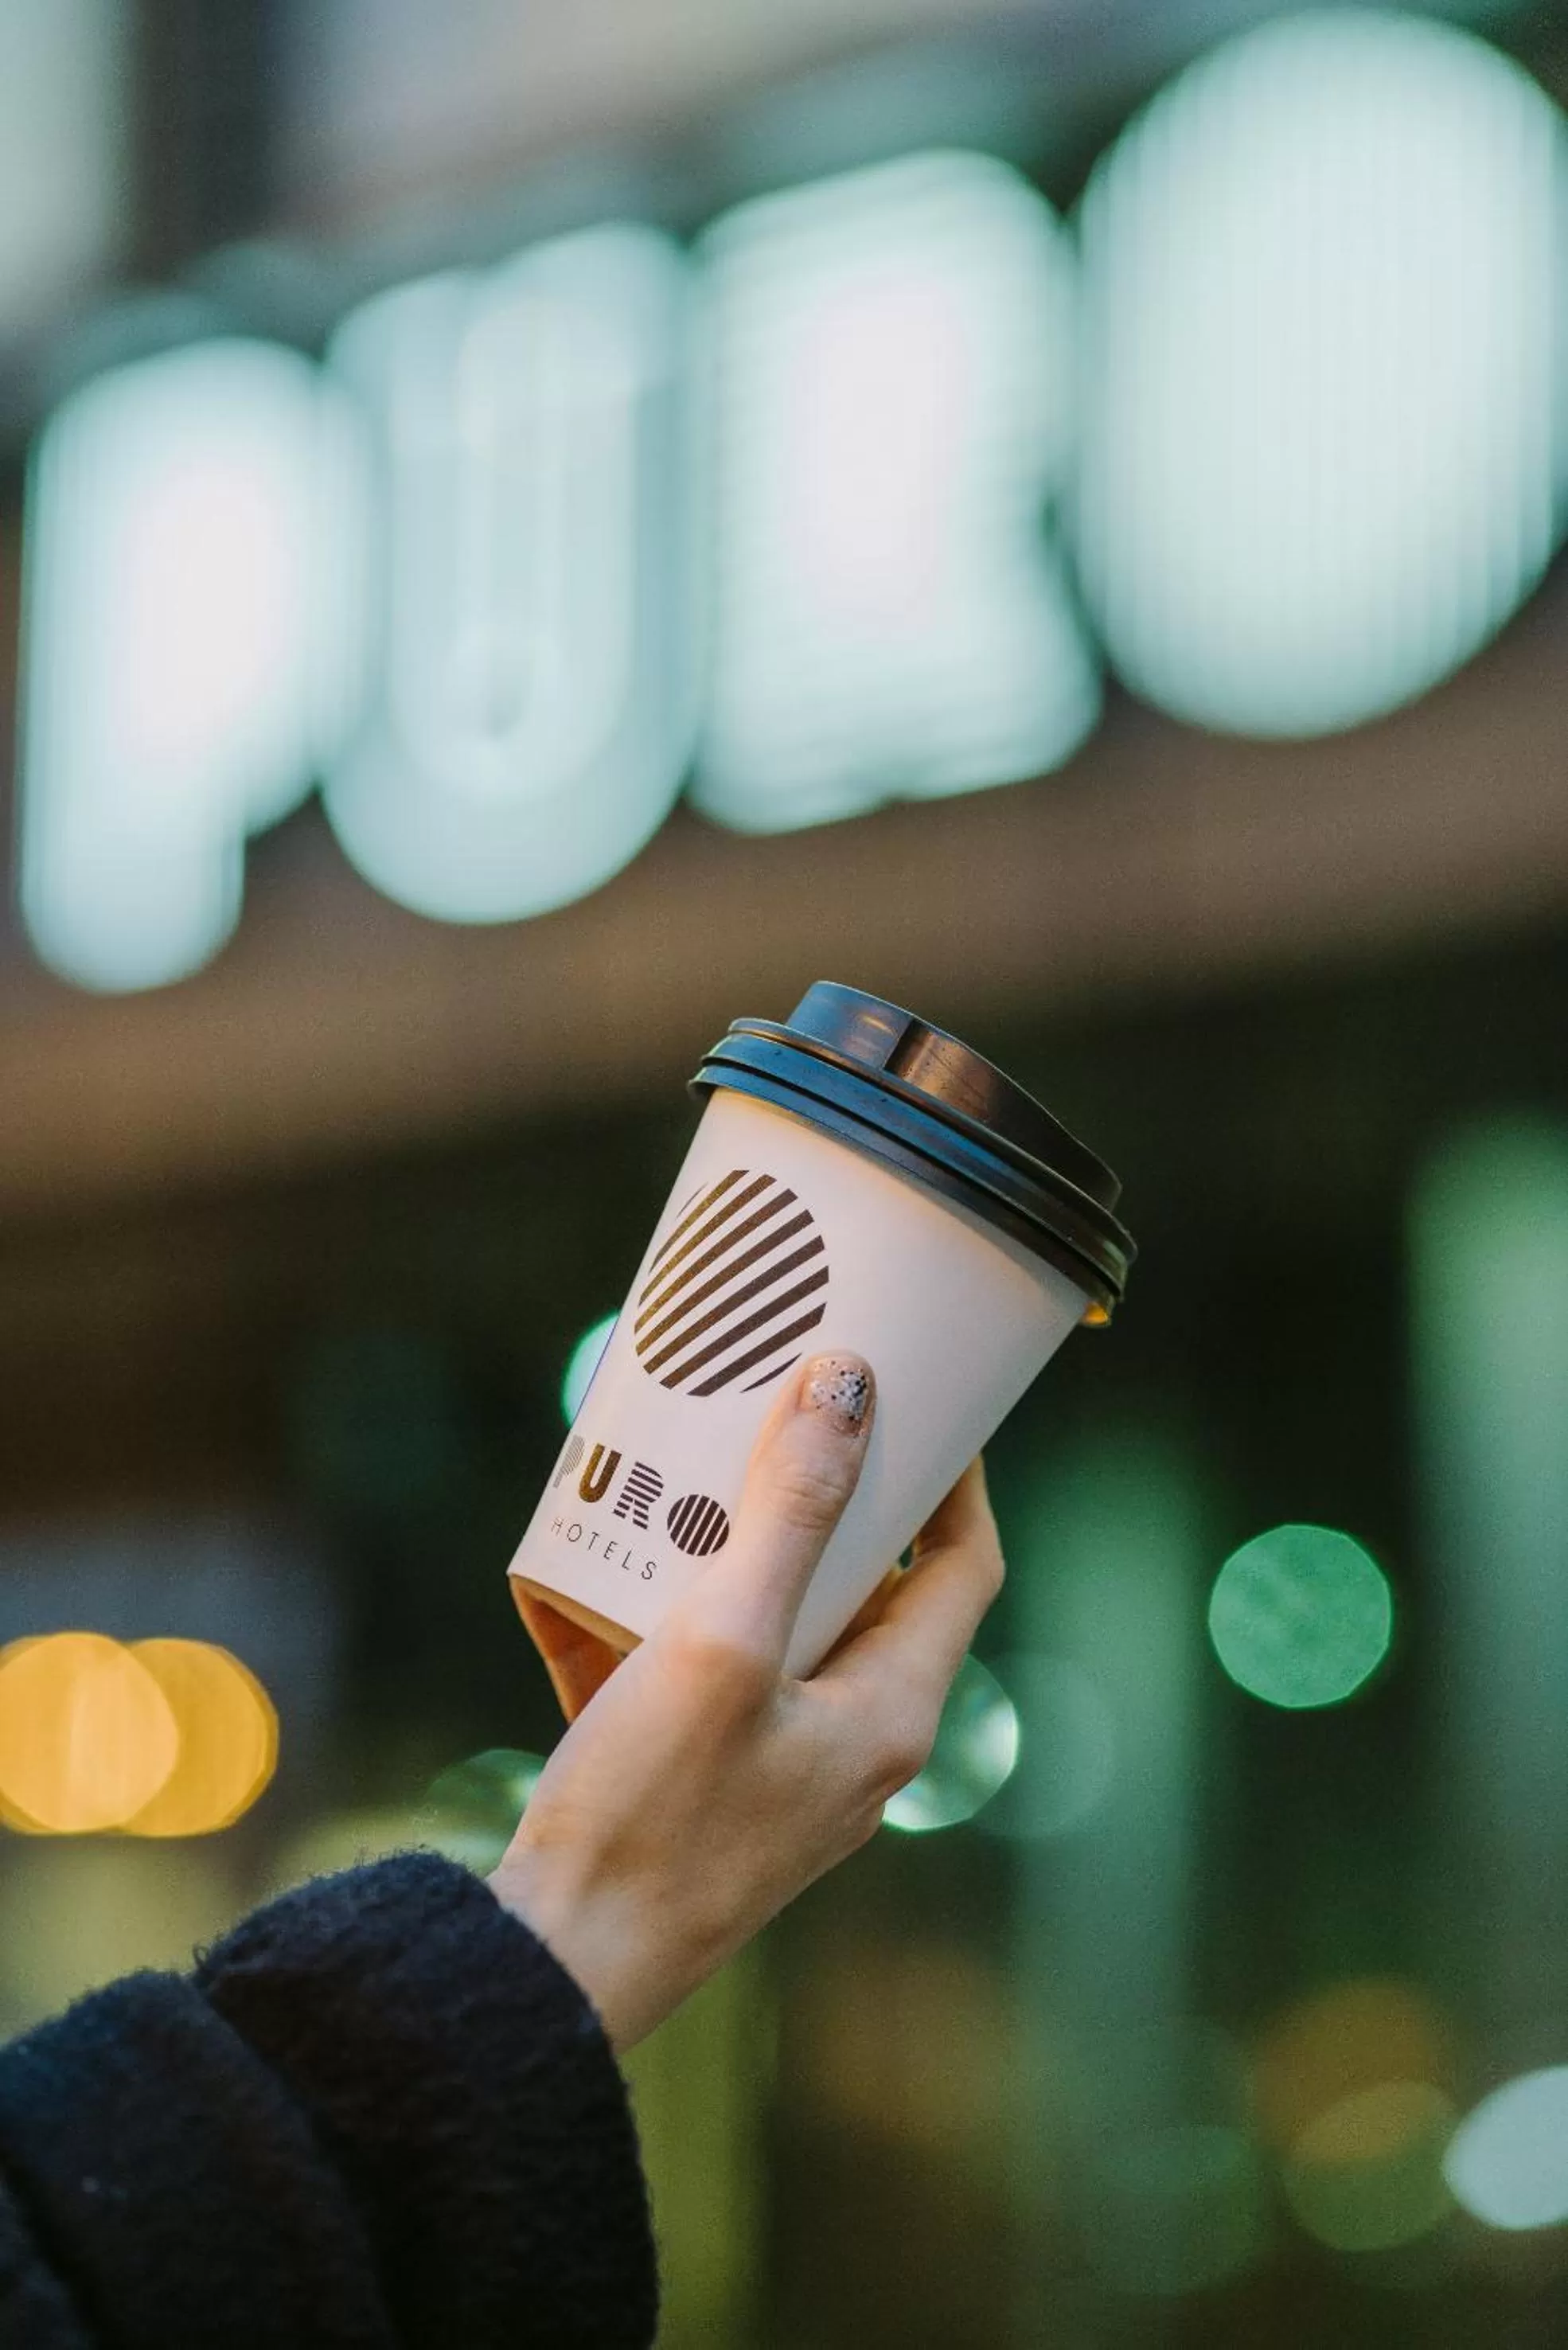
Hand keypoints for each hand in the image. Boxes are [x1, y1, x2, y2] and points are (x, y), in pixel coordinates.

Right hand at [490, 1353, 1004, 2051]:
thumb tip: (850, 1387)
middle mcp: (850, 1742)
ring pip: (766, 1622)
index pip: (961, 1563)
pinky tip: (567, 1579)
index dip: (952, 1471)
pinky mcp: (701, 1784)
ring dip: (715, 1549)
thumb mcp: (722, 1643)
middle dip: (809, 1495)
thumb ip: (789, 1514)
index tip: (912, 1391)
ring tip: (659, 1476)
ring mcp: (776, 1767)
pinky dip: (642, 1621)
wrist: (553, 1974)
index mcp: (890, 1712)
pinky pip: (688, 1674)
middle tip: (765, 1411)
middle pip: (860, 1584)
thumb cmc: (651, 1820)